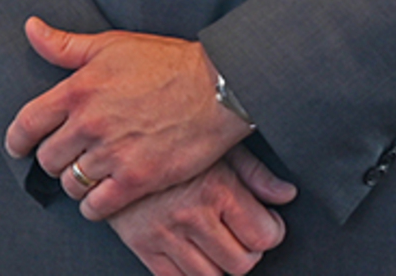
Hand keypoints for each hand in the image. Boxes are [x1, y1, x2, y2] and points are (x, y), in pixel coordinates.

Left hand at [9, 18, 251, 216]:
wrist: (217, 89)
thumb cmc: (167, 63)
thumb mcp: (111, 44)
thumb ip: (65, 44)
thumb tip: (31, 29)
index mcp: (78, 90)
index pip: (27, 123)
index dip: (16, 141)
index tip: (17, 148)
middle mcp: (90, 124)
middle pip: (47, 158)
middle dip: (50, 160)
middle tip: (62, 158)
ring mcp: (113, 153)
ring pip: (70, 183)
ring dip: (73, 182)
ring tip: (84, 175)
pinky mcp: (138, 179)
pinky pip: (97, 206)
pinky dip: (93, 206)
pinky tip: (99, 198)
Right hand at [111, 150, 294, 274]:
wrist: (109, 135)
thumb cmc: (168, 135)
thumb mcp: (215, 144)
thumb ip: (255, 172)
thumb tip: (286, 195)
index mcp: (215, 187)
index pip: (264, 236)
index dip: (270, 232)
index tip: (264, 223)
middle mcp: (190, 214)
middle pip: (241, 264)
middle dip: (246, 251)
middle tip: (239, 233)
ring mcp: (163, 233)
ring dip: (218, 264)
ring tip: (214, 241)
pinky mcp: (140, 244)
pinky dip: (188, 273)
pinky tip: (191, 252)